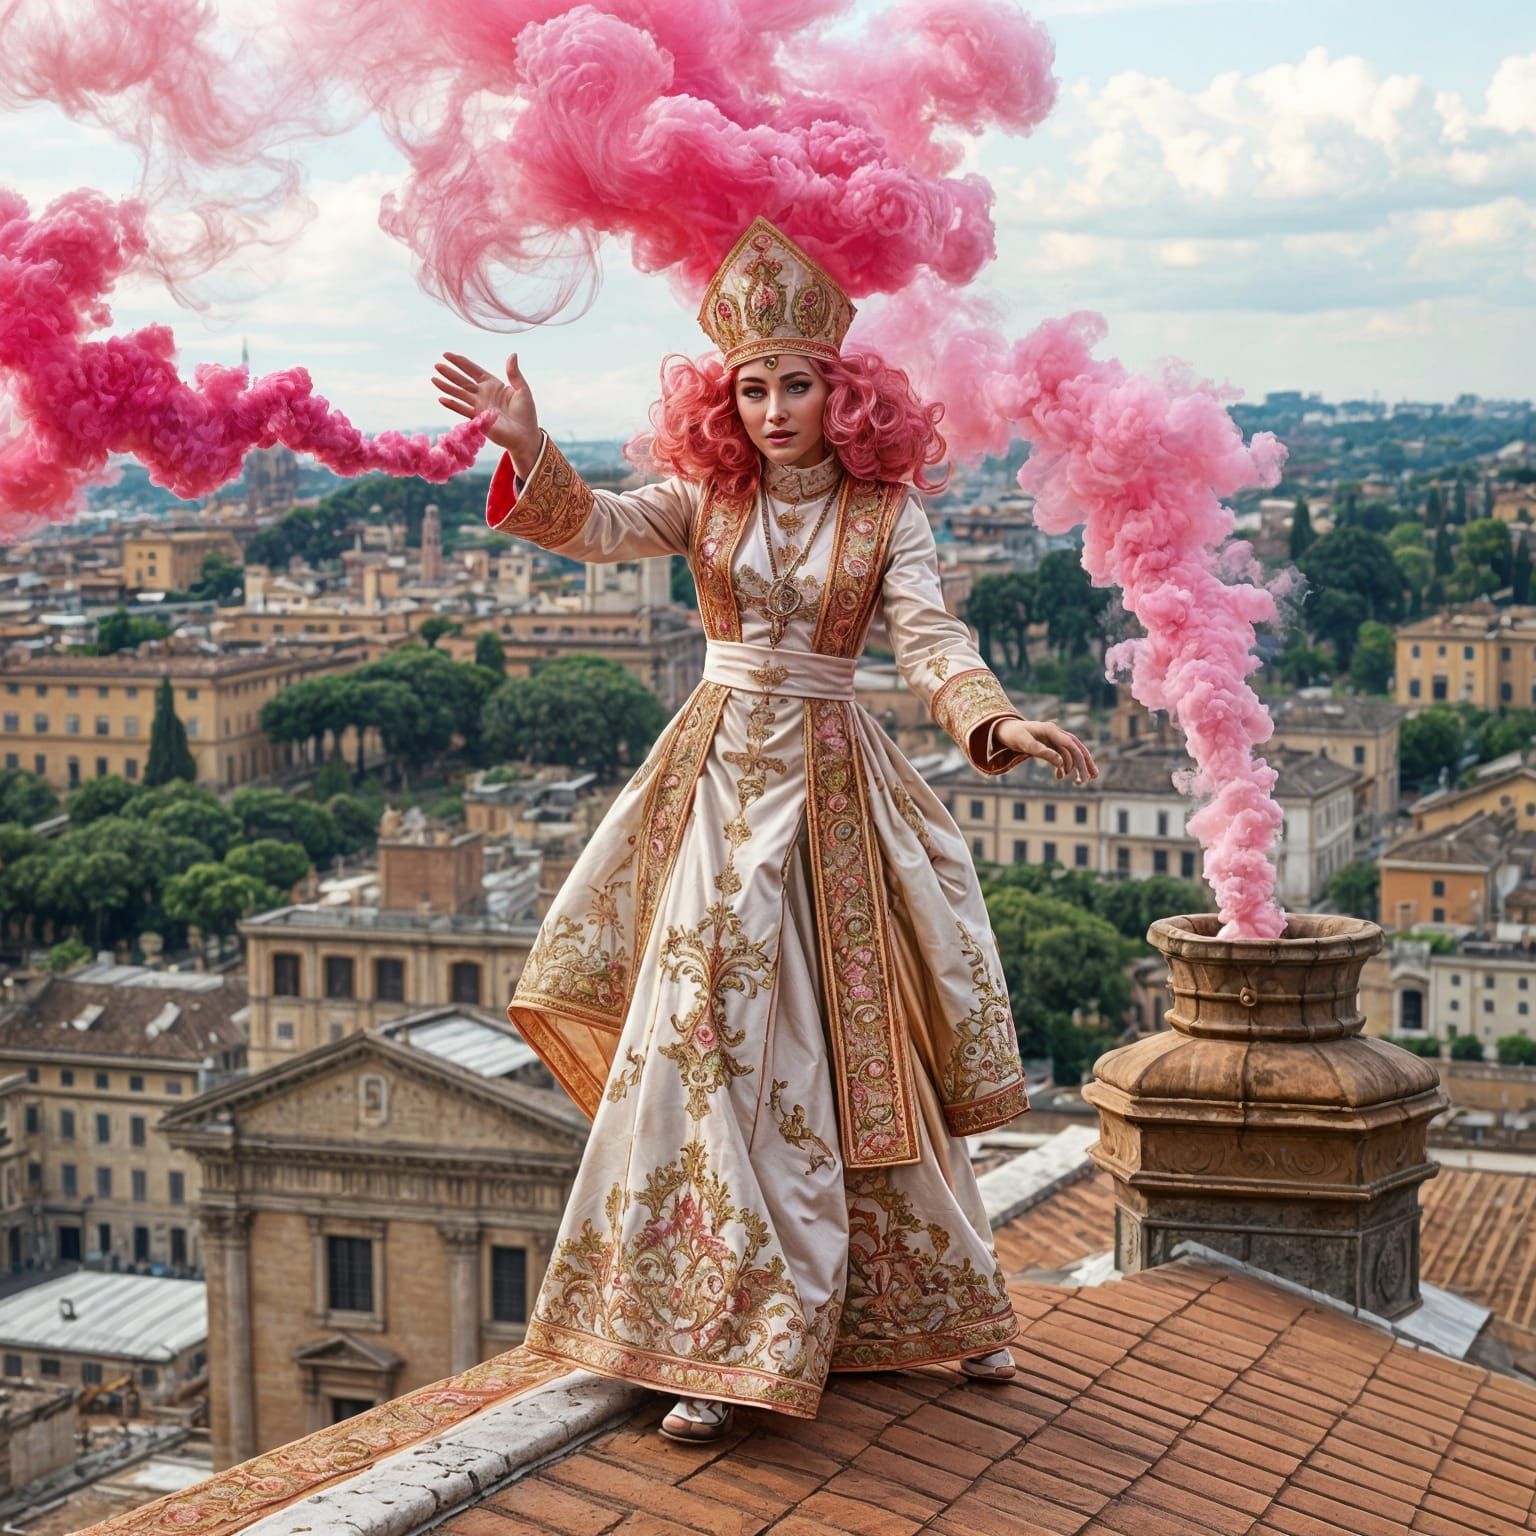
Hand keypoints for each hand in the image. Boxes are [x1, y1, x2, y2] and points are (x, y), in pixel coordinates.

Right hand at [433, 351, 540, 470]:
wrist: (526, 436)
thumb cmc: (526, 414)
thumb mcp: (522, 390)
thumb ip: (514, 374)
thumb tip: (512, 354)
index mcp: (493, 385)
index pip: (474, 371)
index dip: (461, 362)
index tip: (448, 354)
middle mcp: (483, 394)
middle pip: (463, 381)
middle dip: (450, 373)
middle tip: (437, 365)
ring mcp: (479, 407)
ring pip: (460, 394)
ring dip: (447, 387)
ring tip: (434, 379)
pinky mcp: (478, 419)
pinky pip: (463, 410)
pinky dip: (452, 405)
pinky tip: (441, 399)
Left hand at [996, 718, 1097, 782]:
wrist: (1004, 729)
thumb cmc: (1013, 735)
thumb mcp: (1024, 743)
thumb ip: (1041, 751)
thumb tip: (1060, 762)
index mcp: (1051, 730)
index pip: (1071, 744)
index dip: (1080, 758)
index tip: (1085, 774)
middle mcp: (1056, 733)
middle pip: (1076, 748)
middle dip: (1084, 764)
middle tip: (1088, 781)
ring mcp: (1055, 738)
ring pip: (1072, 752)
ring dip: (1078, 766)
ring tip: (1080, 782)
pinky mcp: (1051, 744)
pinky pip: (1063, 755)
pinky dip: (1064, 766)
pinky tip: (1060, 776)